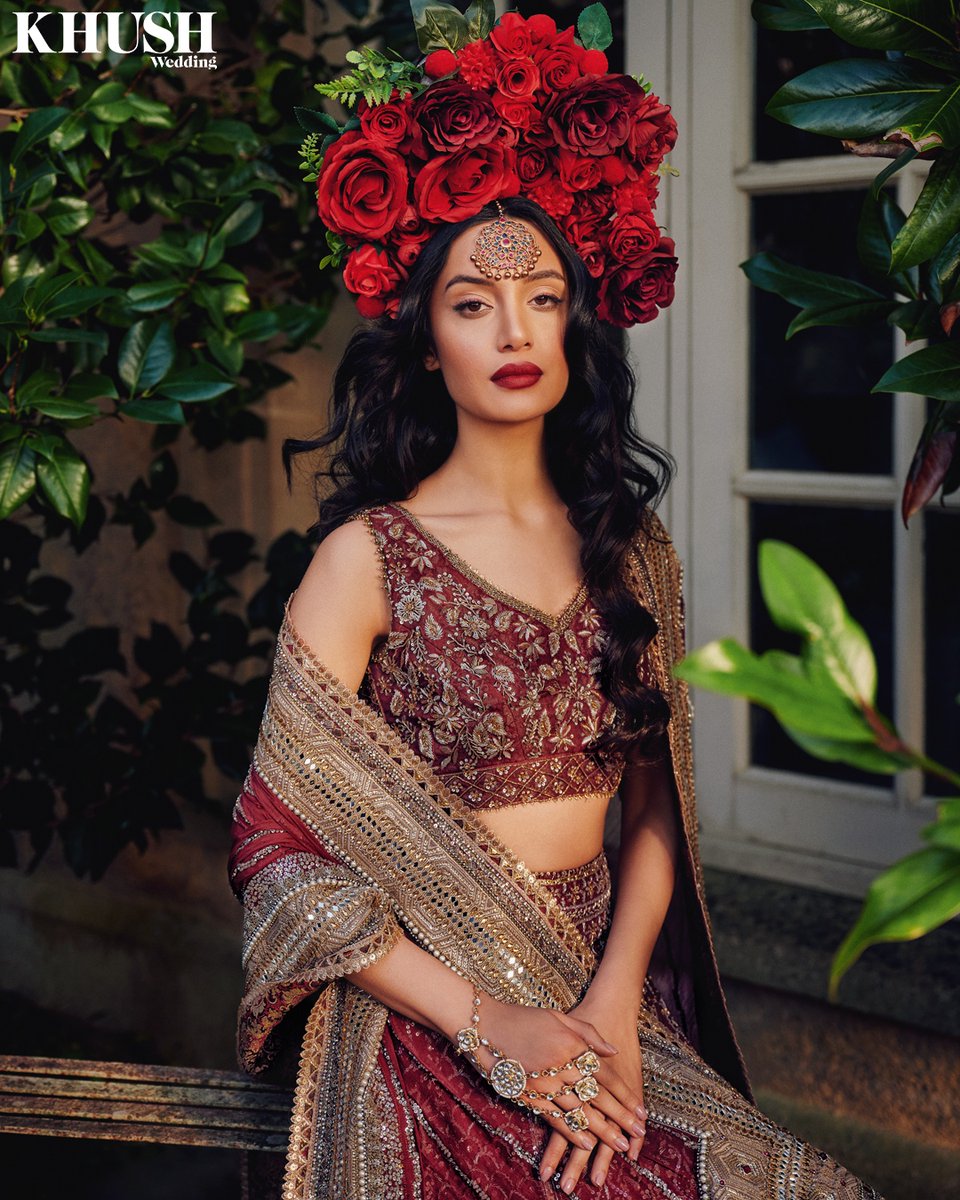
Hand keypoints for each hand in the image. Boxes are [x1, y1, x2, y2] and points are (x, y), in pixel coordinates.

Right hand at [474, 998, 644, 1168]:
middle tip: (637, 1133)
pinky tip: (586, 1142)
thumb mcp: (559, 1017)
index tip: (641, 1111)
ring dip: (601, 1129)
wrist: (484, 1026)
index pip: (605, 1075)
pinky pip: (553, 1117)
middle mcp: (560, 1065)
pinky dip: (571, 1132)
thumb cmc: (523, 1018)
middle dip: (619, 1117)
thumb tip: (613, 1051)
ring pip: (578, 1111)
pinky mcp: (527, 1095)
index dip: (624, 1094)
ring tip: (619, 1144)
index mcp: (571, 1045)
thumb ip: (588, 1033)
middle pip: (596, 1096)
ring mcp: (543, 1083)